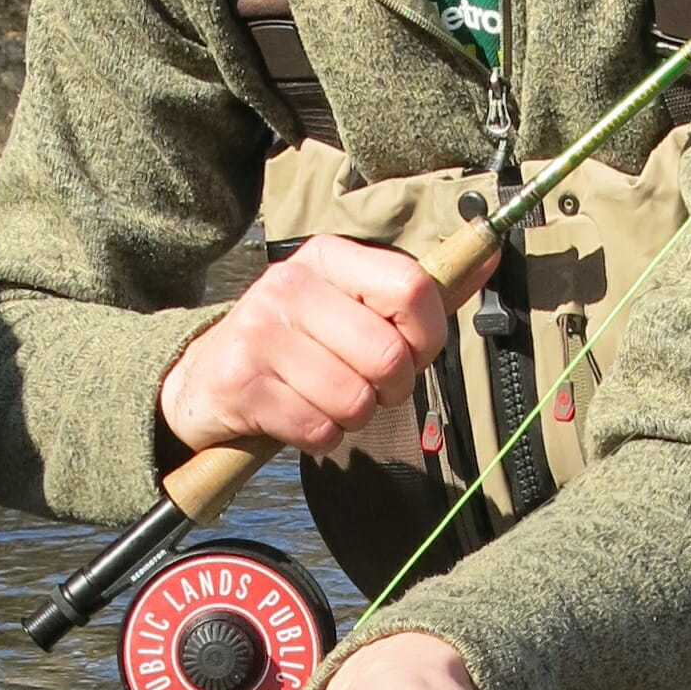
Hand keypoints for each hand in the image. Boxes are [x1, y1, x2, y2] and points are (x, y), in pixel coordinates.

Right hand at [159, 234, 468, 456]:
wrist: (201, 379)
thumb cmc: (295, 341)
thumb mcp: (348, 301)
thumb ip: (416, 289)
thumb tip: (489, 252)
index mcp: (328, 257)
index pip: (411, 288)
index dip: (428, 336)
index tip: (414, 352)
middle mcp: (290, 285)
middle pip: (387, 356)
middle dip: (391, 388)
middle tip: (368, 385)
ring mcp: (261, 333)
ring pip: (356, 399)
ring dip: (354, 416)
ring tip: (328, 399)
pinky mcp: (242, 385)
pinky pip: (319, 430)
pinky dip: (322, 437)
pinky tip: (300, 416)